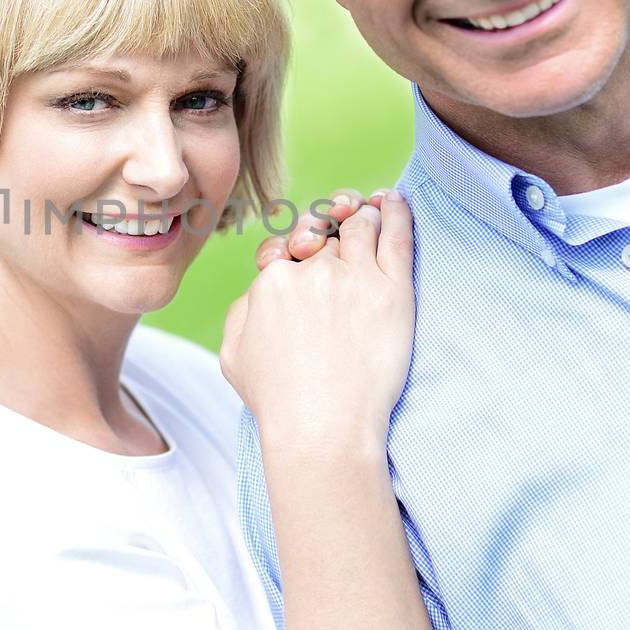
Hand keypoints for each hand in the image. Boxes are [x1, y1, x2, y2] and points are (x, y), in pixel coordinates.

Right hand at [220, 193, 414, 455]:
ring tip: (367, 217)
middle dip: (328, 232)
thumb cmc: (277, 401)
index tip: (303, 262)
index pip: (285, 248)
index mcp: (272, 280)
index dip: (293, 252)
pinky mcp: (393, 291)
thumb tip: (258, 289)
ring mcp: (355, 277)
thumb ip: (241, 310)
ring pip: (360, 225)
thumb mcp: (233, 353)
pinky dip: (396, 211)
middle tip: (335, 239)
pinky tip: (394, 200)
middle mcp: (312, 270)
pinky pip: (396, 234)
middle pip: (325, 235)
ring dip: (361, 215)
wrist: (322, 429)